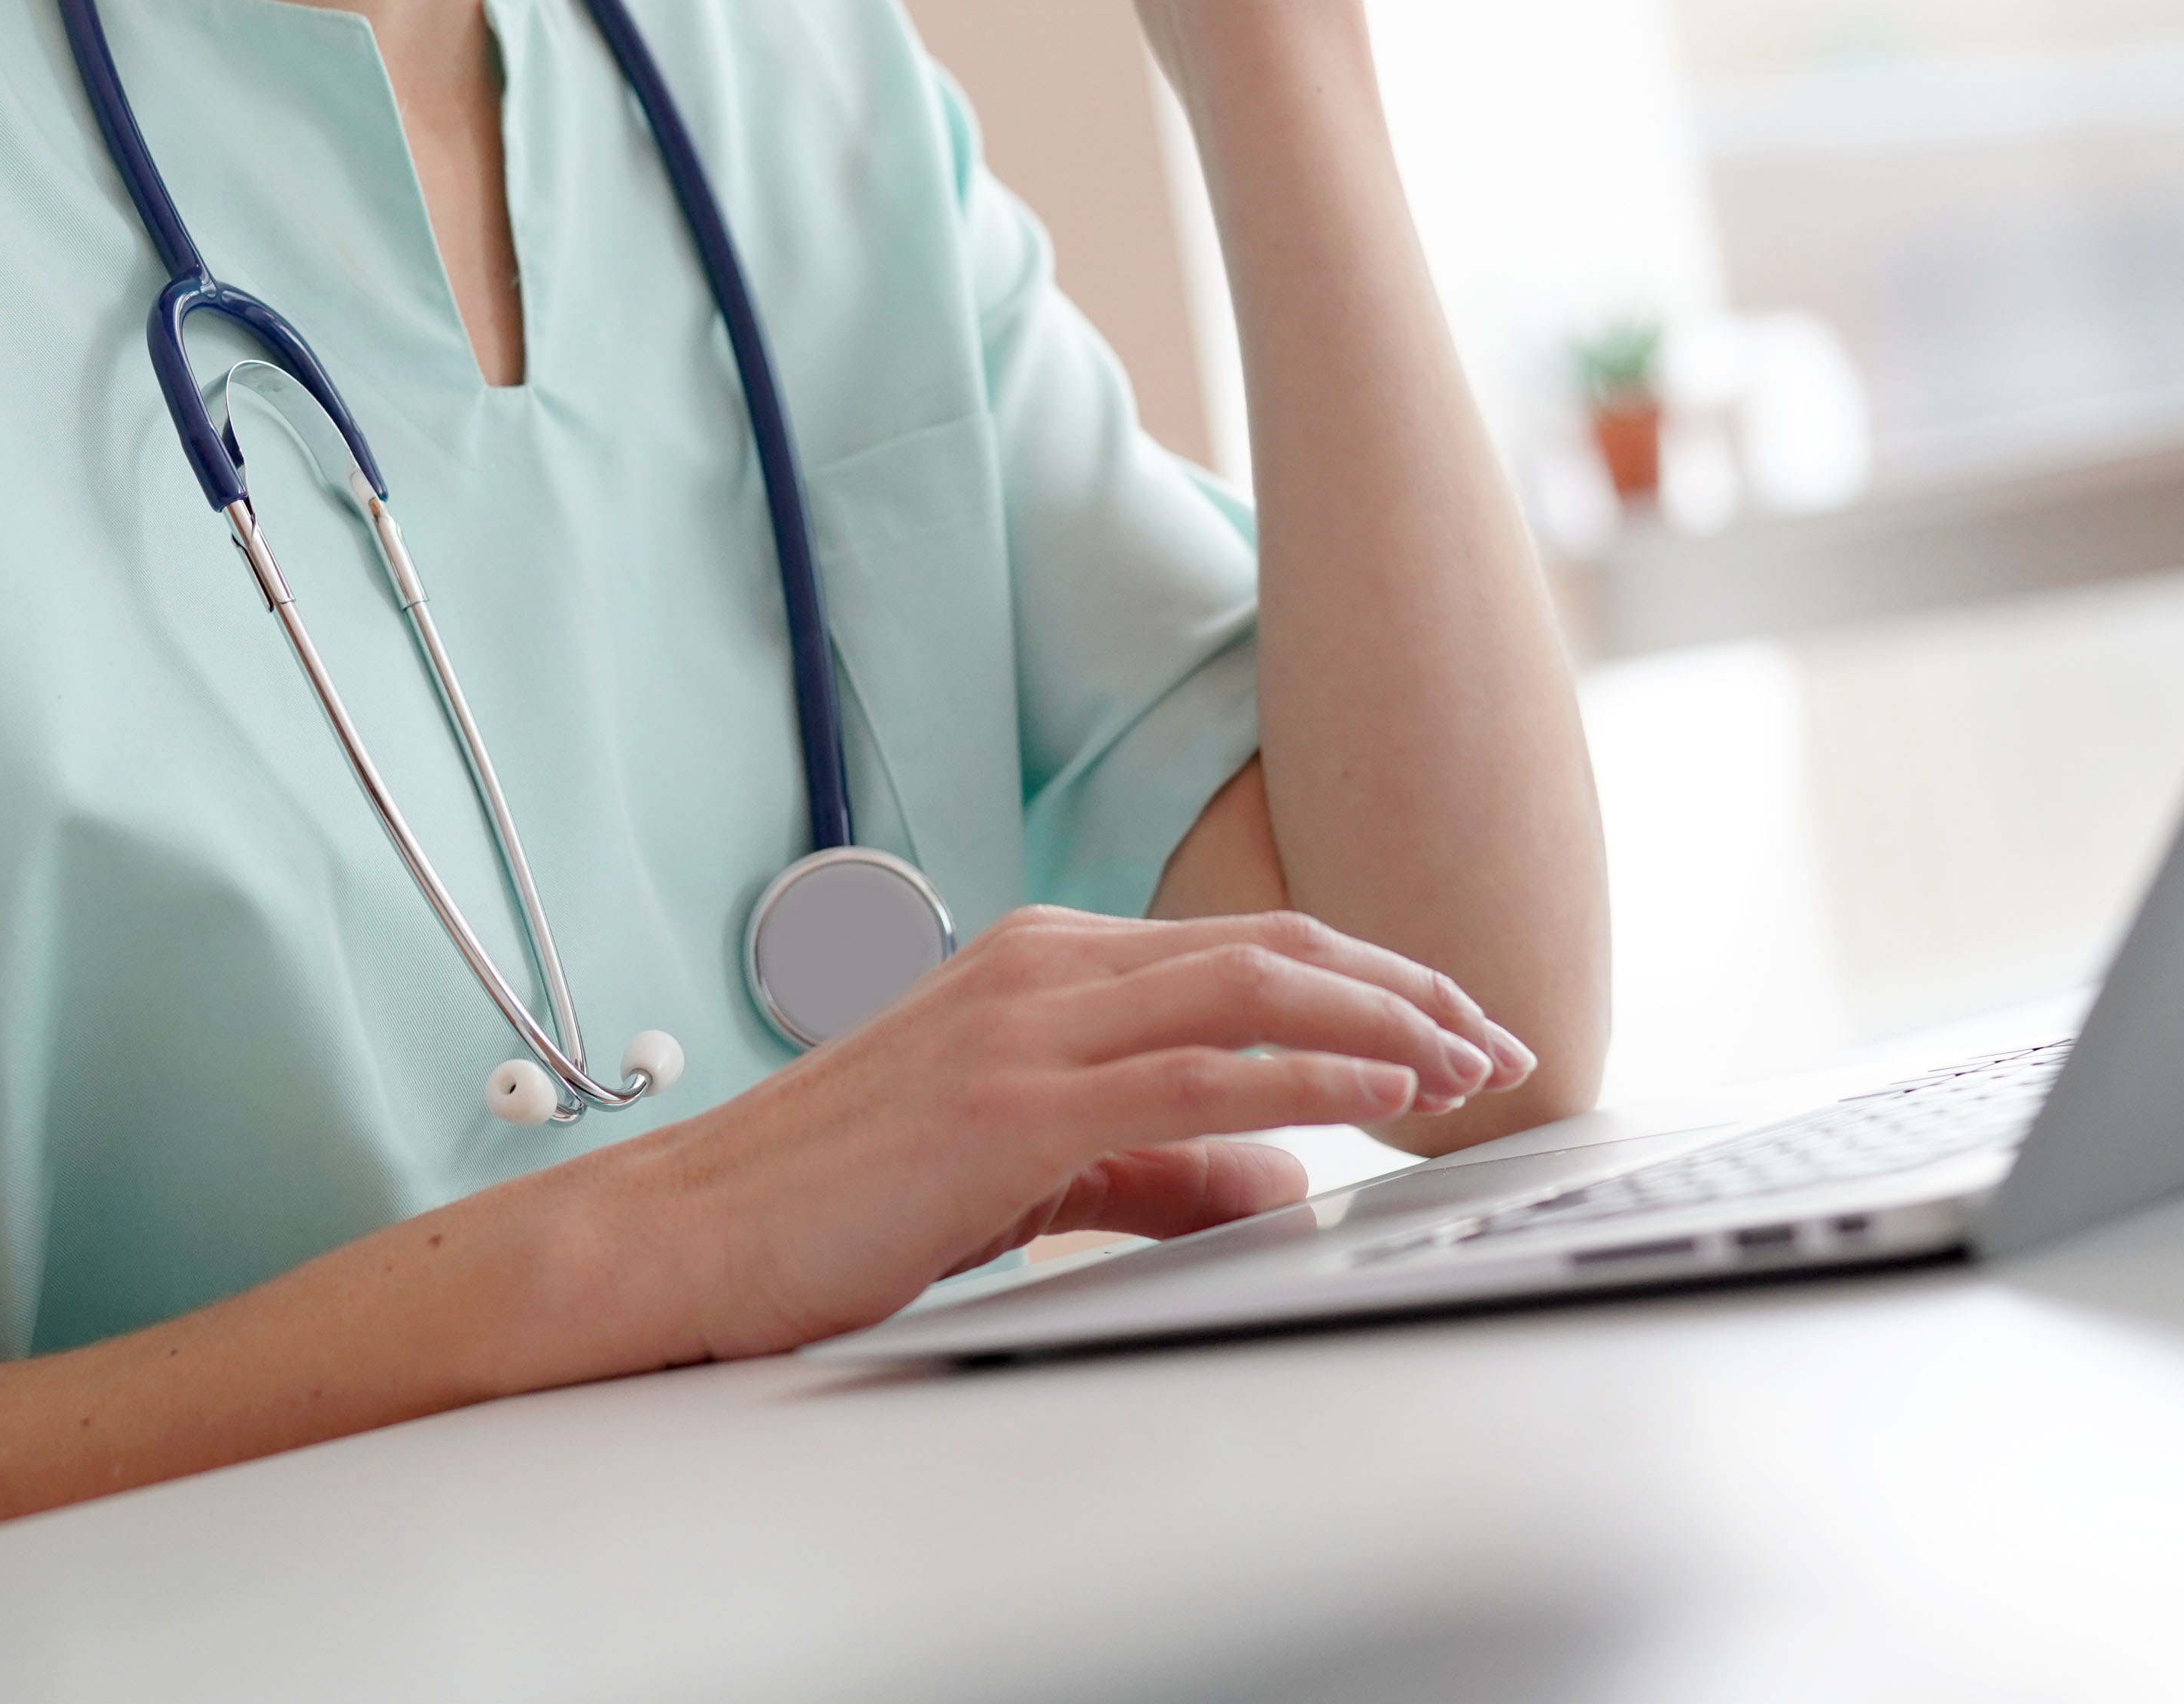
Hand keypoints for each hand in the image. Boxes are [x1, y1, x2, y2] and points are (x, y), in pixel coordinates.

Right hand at [594, 902, 1533, 1362]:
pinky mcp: (1012, 1107)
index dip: (1364, 979)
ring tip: (1471, 1064)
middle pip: (1270, 947)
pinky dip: (1312, 1075)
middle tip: (1497, 1038)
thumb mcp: (1027, 1166)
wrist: (686, 1236)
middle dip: (1402, 988)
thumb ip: (1155, 1166)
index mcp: (1042, 960)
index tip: (1451, 1024)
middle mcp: (1042, 965)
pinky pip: (1197, 1076)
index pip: (1240, 947)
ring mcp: (1026, 1025)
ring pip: (1250, 990)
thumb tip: (1281, 1178)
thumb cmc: (834, 1201)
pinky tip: (1385, 1097)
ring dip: (1384, 1025)